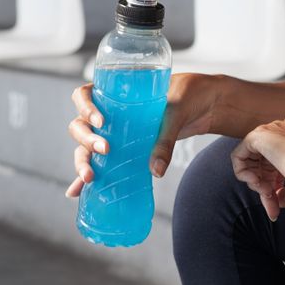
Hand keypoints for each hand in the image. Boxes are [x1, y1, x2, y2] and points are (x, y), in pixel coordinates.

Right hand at [65, 72, 221, 197]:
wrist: (206, 104)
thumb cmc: (188, 95)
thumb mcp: (176, 111)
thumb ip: (165, 138)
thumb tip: (156, 170)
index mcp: (115, 92)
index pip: (84, 95)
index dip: (85, 107)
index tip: (101, 121)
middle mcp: (109, 112)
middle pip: (80, 125)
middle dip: (87, 140)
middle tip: (105, 149)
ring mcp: (115, 132)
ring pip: (86, 146)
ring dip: (82, 161)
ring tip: (89, 178)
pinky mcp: (124, 150)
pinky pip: (101, 162)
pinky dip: (87, 176)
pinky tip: (78, 191)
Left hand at [232, 113, 284, 220]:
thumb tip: (277, 200)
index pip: (277, 161)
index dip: (275, 182)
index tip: (278, 198)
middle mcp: (284, 130)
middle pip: (263, 161)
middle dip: (264, 184)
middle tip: (272, 198)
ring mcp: (271, 131)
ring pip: (251, 158)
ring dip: (255, 180)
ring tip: (267, 191)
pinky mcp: (258, 136)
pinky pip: (238, 156)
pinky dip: (243, 173)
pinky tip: (257, 182)